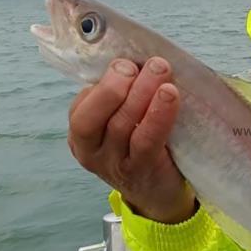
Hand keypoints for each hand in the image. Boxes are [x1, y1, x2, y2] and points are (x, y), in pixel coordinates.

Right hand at [68, 57, 195, 223]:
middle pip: (92, 116)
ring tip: (160, 69)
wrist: (162, 193)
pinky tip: (169, 95)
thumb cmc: (144, 146)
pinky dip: (158, 115)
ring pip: (121, 125)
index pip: (82, 105)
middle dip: (114, 85)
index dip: (101, 80)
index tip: (124, 59)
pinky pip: (147, 140)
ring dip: (142, 93)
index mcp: (82, 134)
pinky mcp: (142, 171)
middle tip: (135, 64)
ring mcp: (114, 164)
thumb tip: (142, 56)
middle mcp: (91, 151)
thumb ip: (124, 96)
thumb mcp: (125, 122)